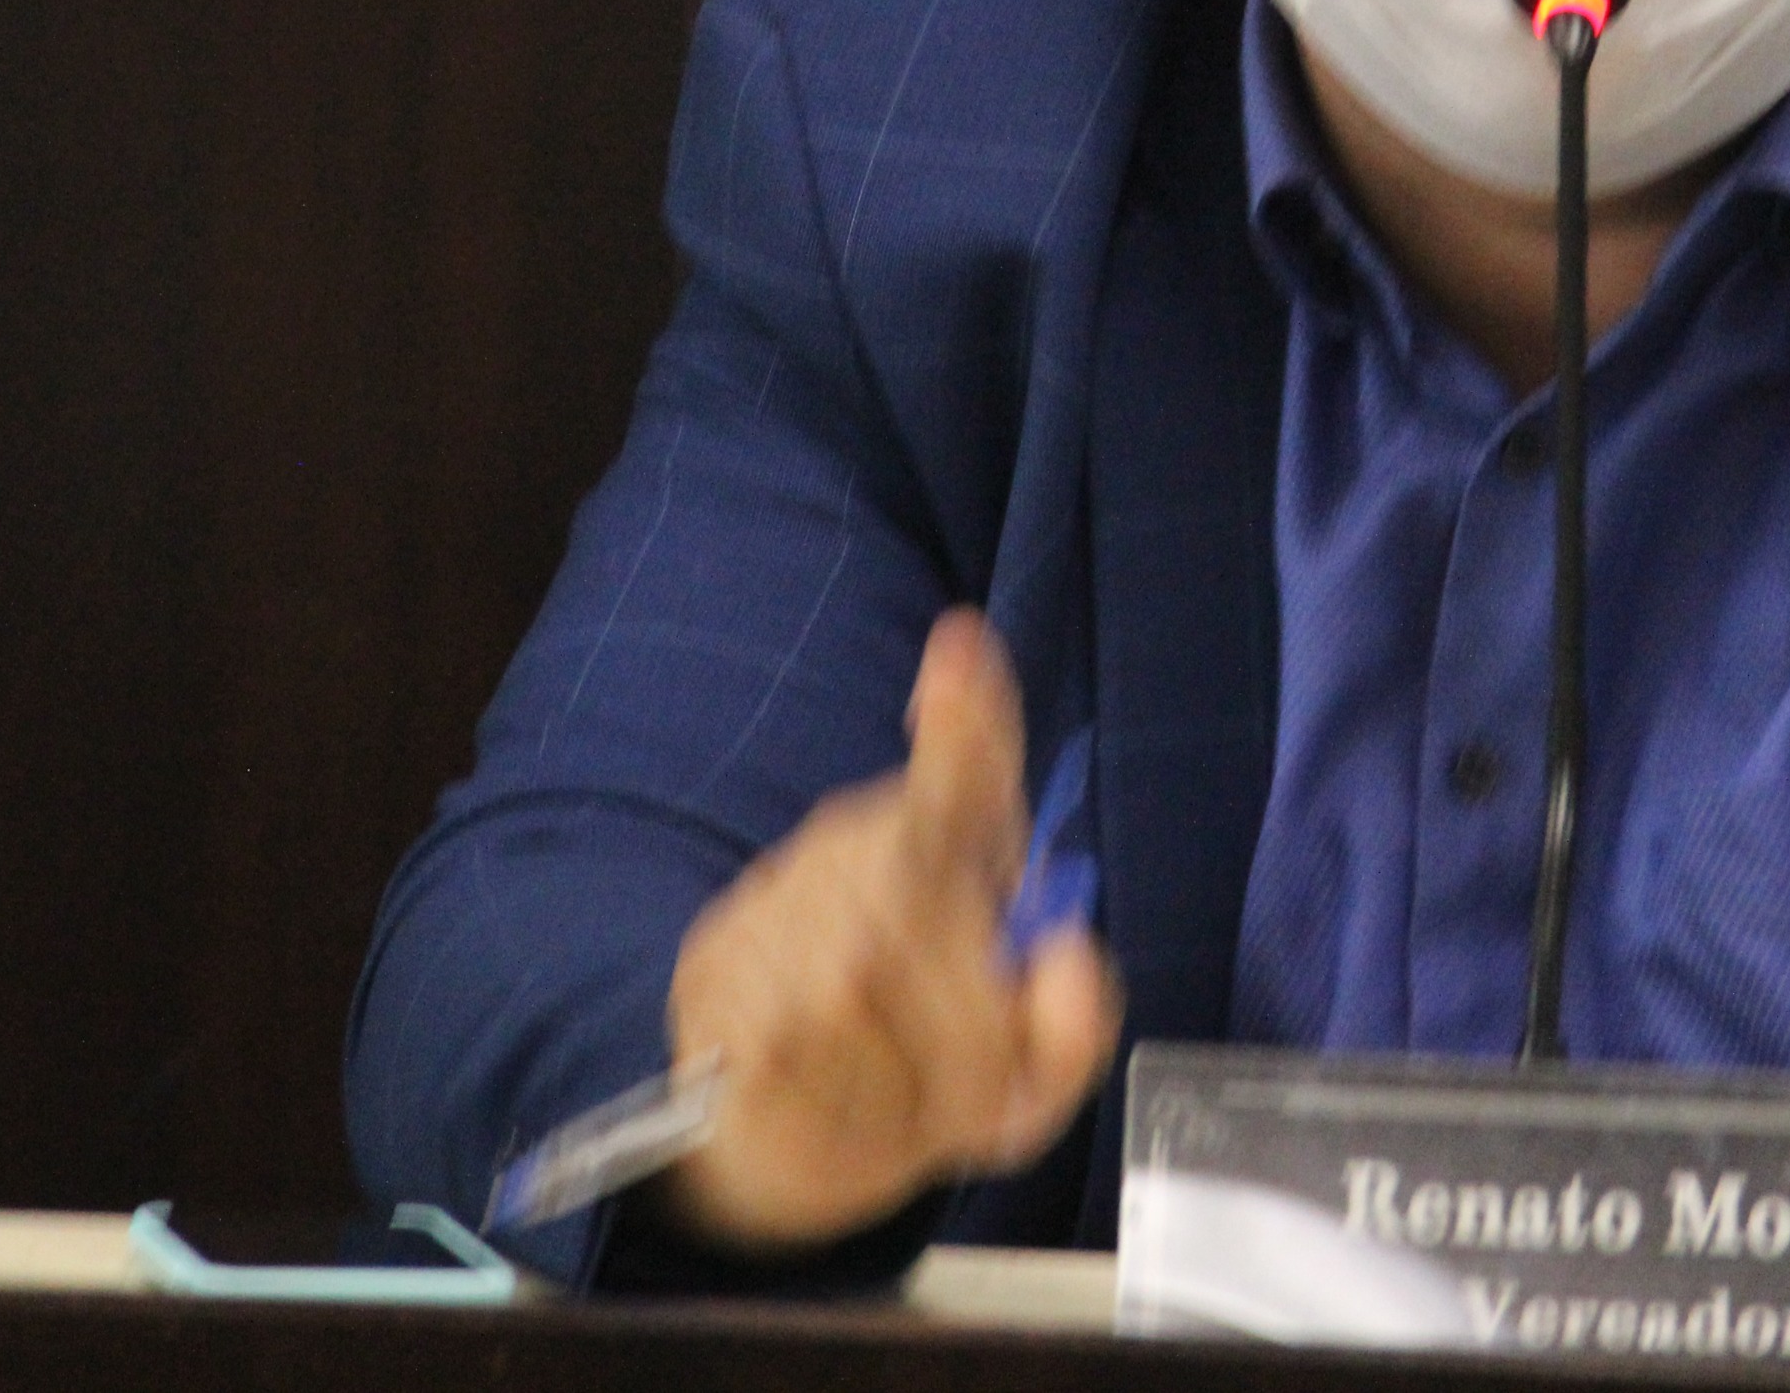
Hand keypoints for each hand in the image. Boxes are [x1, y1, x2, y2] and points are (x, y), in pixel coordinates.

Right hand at [655, 610, 1122, 1248]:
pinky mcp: (714, 973)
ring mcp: (776, 906)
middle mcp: (854, 849)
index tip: (961, 645)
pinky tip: (836, 1102)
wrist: (795, 1143)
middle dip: (972, 1033)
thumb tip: (1062, 949)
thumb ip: (1075, 1025)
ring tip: (897, 1095)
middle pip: (923, 923)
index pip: (961, 775)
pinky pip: (789, 1048)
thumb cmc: (932, 1077)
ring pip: (856, 994)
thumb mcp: (1032, 1073)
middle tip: (974, 1085)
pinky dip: (829, 1100)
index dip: (964, 718)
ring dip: (899, 1078)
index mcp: (947, 846)